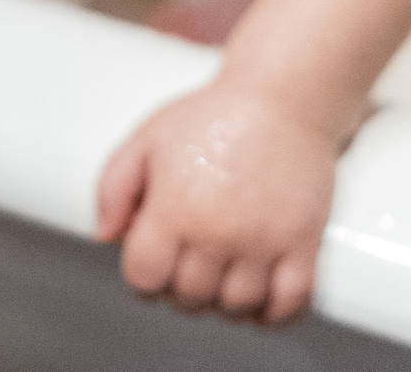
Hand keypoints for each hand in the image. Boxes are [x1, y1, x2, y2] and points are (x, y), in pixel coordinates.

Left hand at [95, 77, 338, 325]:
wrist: (283, 96)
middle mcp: (218, 231)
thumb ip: (114, 187)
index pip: (145, 280)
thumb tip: (105, 237)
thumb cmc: (215, 115)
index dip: (144, 277)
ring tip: (224, 276)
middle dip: (182, 287)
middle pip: (189, 298)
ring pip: (237, 307)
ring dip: (225, 302)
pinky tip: (261, 298)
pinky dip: (274, 313)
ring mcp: (264, 241)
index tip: (156, 263)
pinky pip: (290, 303)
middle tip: (190, 264)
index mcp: (174, 208)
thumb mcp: (147, 138)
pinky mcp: (304, 243)